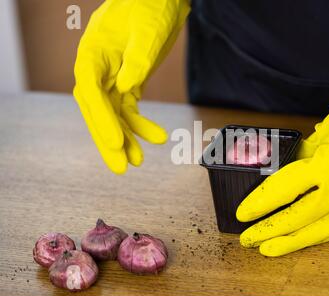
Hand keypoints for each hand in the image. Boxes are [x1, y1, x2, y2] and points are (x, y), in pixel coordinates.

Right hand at [73, 0, 189, 173]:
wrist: (161, 0)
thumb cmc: (150, 6)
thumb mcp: (146, 29)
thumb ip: (137, 58)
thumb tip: (127, 87)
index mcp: (93, 52)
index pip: (90, 90)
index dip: (100, 118)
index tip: (116, 141)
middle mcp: (98, 68)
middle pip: (97, 109)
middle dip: (108, 139)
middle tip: (120, 168)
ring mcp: (112, 77)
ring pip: (114, 114)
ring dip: (126, 138)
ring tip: (138, 161)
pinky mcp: (128, 83)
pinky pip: (130, 109)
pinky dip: (141, 125)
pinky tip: (155, 137)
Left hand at [237, 0, 328, 256]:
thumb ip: (308, 155)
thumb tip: (291, 168)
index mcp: (327, 165)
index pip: (282, 191)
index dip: (259, 204)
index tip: (243, 213)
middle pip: (296, 218)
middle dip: (268, 230)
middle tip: (248, 238)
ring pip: (318, 231)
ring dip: (291, 242)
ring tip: (269, 248)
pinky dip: (320, 236)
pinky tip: (305, 239)